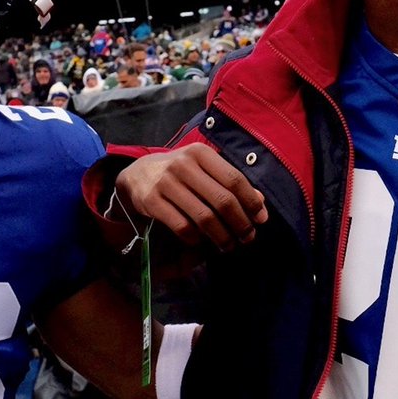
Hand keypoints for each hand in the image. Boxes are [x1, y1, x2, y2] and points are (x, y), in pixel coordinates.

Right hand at [115, 143, 268, 251]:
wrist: (137, 174)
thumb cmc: (179, 172)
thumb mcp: (203, 168)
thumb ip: (229, 181)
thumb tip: (260, 202)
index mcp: (200, 153)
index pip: (234, 179)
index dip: (251, 202)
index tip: (261, 219)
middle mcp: (183, 164)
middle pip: (222, 200)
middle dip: (240, 223)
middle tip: (248, 237)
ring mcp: (166, 183)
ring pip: (204, 217)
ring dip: (222, 236)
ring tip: (228, 245)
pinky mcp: (151, 201)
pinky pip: (182, 226)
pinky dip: (196, 238)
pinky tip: (202, 241)